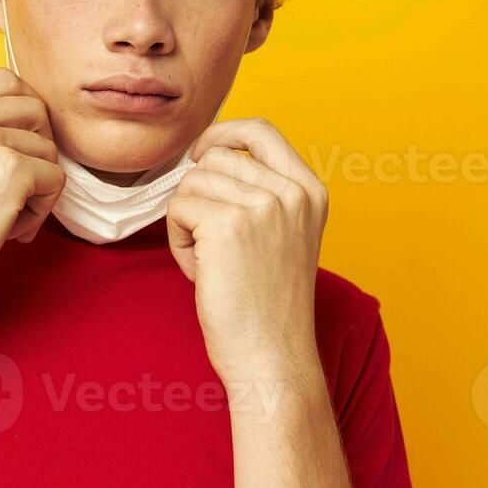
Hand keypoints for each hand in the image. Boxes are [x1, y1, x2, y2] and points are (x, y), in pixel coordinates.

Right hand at [0, 67, 64, 316]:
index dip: (24, 112)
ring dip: (37, 188)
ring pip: (49, 150)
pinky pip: (56, 180)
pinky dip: (40, 211)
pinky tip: (8, 230)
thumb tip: (31, 128)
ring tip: (2, 218)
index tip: (18, 148)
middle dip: (38, 148)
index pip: (4, 80)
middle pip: (35, 109)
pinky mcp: (11, 171)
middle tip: (17, 187)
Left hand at [166, 118, 327, 384]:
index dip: (222, 134)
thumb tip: (210, 155)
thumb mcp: (285, 236)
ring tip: (211, 262)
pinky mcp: (228, 224)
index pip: (260, 130)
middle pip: (214, 159)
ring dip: (187, 222)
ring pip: (191, 183)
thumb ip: (263, 194)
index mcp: (310, 191)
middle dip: (199, 198)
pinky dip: (178, 241)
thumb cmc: (269, 307)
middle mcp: (291, 192)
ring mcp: (262, 205)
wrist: (273, 357)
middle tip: (214, 247)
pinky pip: (177, 208)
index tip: (199, 156)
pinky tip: (202, 272)